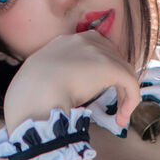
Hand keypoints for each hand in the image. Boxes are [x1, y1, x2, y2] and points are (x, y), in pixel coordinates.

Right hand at [3, 30, 140, 131]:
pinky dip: (131, 100)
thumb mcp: (38, 80)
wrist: (33, 95)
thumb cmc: (29, 96)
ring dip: (125, 95)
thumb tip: (54, 96)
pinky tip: (121, 119)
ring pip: (124, 71)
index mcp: (63, 43)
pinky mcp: (109, 66)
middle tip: (114, 104)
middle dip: (116, 80)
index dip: (101, 69)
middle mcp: (82, 41)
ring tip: (119, 117)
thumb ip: (51, 81)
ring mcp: (97, 51)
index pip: (93, 47)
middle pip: (112, 56)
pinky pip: (130, 83)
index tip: (98, 89)